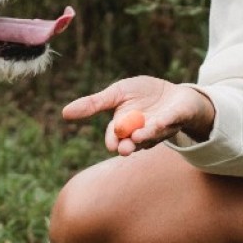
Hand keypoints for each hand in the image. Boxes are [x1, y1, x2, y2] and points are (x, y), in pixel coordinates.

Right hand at [62, 76, 215, 156]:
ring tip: (139, 136)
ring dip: (146, 135)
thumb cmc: (143, 95)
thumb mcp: (116, 94)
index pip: (116, 138)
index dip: (113, 141)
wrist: (175, 93)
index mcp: (126, 128)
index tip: (112, 144)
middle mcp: (143, 133)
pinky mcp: (179, 117)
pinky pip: (173, 120)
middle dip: (129, 146)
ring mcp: (162, 128)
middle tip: (124, 149)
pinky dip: (166, 121)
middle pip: (134, 143)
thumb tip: (64, 113)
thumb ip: (94, 104)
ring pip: (153, 135)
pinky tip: (160, 122)